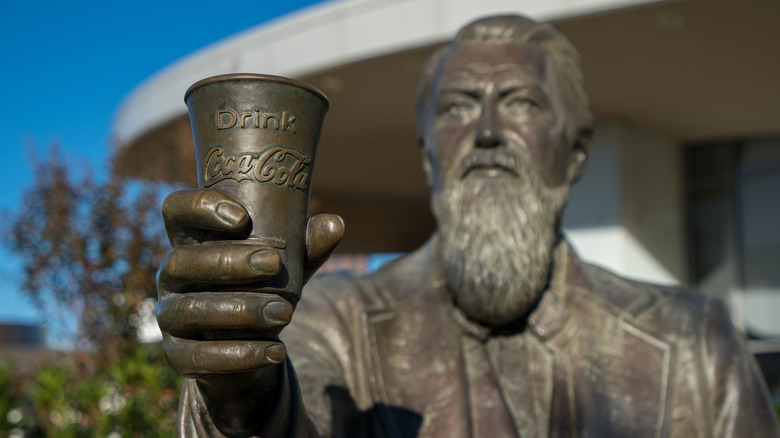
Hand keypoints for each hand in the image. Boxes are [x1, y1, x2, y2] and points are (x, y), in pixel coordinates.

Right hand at [156, 188, 342, 432]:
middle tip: (272, 263)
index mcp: (191, 240)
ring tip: (285, 313)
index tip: (242, 217)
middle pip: (181, 261)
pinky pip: (197, 356)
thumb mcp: (288, 266)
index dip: (199, 207)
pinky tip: (277, 351)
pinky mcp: (177, 354)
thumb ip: (306, 246)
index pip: (176, 210)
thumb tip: (335, 224)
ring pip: (190, 310)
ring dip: (240, 310)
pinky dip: (240, 355)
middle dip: (227, 262)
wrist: (252, 345)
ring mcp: (169, 314)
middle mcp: (171, 274)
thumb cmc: (264, 287)